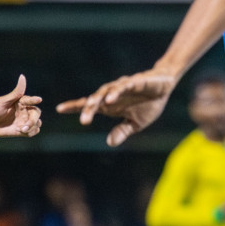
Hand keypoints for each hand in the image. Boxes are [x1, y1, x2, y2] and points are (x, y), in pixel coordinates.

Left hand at [0, 74, 42, 137]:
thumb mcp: (3, 101)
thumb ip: (15, 92)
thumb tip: (22, 76)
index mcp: (20, 102)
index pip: (30, 100)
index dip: (34, 100)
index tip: (38, 99)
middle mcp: (24, 110)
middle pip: (36, 113)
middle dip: (33, 120)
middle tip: (24, 126)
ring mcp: (24, 120)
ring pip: (37, 123)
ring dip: (32, 127)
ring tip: (22, 130)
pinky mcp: (22, 130)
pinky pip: (33, 131)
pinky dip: (31, 132)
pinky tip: (22, 132)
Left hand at [56, 70, 177, 146]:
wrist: (165, 87)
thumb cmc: (148, 104)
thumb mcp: (136, 123)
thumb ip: (122, 131)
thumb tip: (109, 143)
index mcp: (110, 105)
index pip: (88, 105)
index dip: (74, 106)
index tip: (59, 109)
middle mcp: (112, 94)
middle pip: (95, 100)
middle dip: (88, 109)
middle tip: (83, 121)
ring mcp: (122, 87)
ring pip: (106, 91)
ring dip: (99, 99)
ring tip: (92, 106)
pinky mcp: (135, 82)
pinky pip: (123, 86)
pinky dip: (116, 92)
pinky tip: (110, 99)